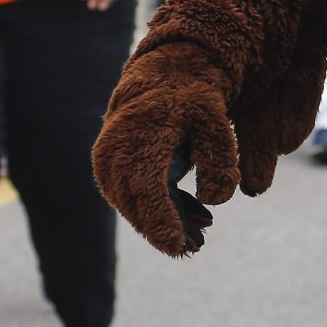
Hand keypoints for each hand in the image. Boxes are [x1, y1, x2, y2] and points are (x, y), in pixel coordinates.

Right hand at [92, 42, 240, 255]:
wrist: (162, 78)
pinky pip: (133, 197)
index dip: (161, 222)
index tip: (177, 247)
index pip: (145, 191)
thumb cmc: (191, 99)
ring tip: (199, 239)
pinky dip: (158, 209)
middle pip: (137, 206)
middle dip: (165, 230)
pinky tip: (191, 218)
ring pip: (133, 206)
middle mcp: (113, 155)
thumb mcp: (213, 120)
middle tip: (196, 248)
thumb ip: (218, 157)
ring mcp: (107, 165)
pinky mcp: (111, 170)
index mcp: (137, 139)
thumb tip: (215, 200)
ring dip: (163, 222)